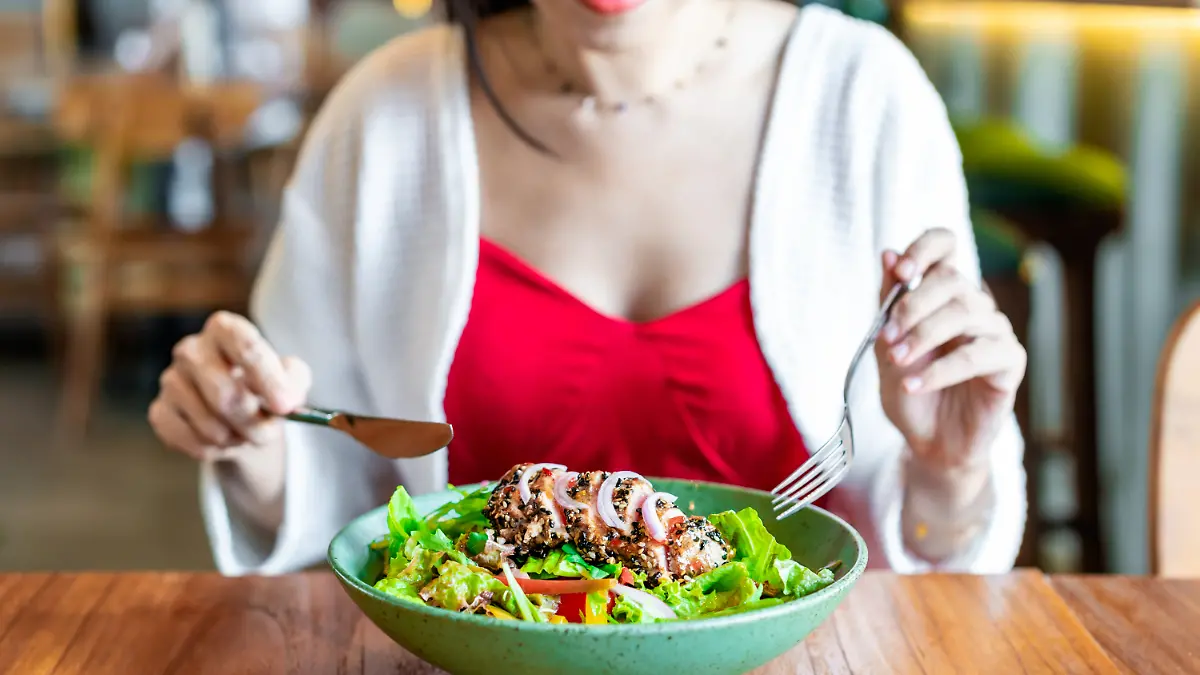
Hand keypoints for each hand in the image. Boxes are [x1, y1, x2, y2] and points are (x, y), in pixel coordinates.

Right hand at [149, 311, 310, 461]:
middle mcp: (191, 350)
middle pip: (225, 394)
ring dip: (237, 439)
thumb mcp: (290, 378)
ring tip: (247, 433)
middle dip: (253, 422)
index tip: (285, 406)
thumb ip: (295, 382)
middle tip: (270, 433)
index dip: (267, 379)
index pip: (245, 347)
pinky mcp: (160, 411)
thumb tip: (287, 401)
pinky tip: (223, 440)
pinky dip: (215, 450)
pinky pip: (191, 441)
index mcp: (225, 329)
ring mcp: (170, 380)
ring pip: (209, 424)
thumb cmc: (265, 387)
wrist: (239, 412)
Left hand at [874, 229, 1026, 476]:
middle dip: (912, 305)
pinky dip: (941, 369)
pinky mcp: (1010, 362)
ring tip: (898, 362)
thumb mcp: (886, 346)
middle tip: (887, 336)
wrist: (928, 441)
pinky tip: (915, 385)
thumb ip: (888, 303)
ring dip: (923, 337)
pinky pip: (978, 355)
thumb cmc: (909, 391)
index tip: (900, 270)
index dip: (924, 248)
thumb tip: (887, 254)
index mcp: (942, 293)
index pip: (945, 246)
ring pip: (964, 313)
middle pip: (951, 279)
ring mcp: (995, 331)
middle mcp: (973, 305)